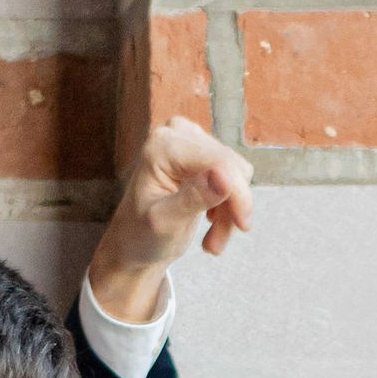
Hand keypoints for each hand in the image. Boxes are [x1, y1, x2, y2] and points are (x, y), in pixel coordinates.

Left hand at [87, 117, 254, 320]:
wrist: (134, 244)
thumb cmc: (141, 236)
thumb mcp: (164, 223)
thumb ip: (193, 198)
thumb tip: (225, 176)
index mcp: (163, 145)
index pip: (218, 160)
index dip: (238, 192)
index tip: (243, 226)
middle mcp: (177, 133)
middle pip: (230, 165)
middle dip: (230, 207)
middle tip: (215, 244)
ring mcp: (191, 140)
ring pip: (236, 173)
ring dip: (229, 212)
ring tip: (211, 240)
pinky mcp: (203, 153)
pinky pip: (234, 177)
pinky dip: (228, 207)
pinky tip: (211, 226)